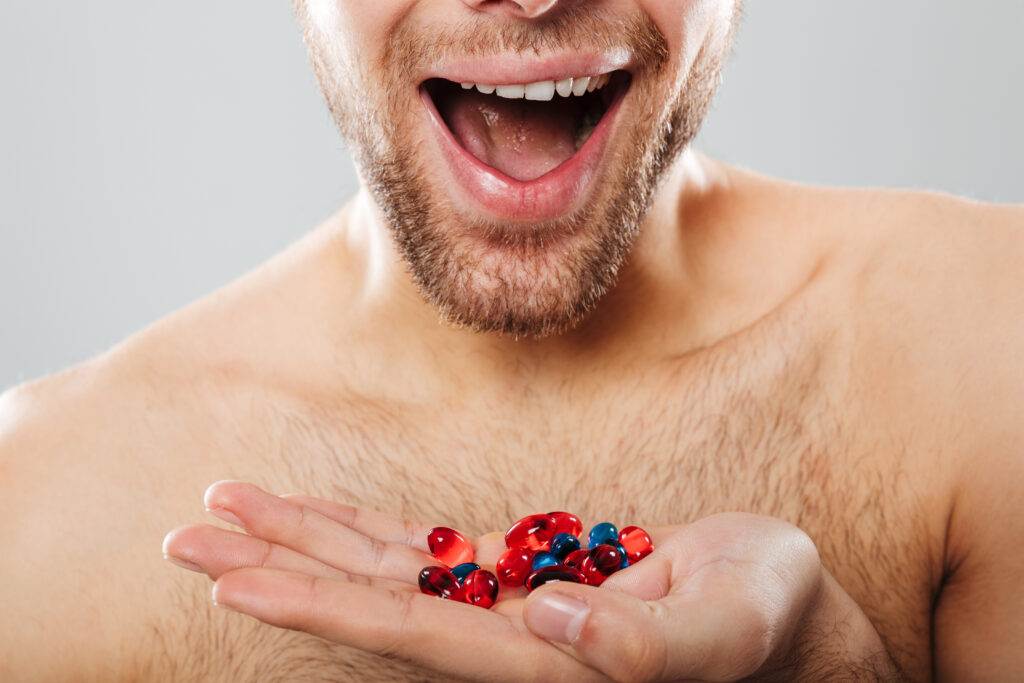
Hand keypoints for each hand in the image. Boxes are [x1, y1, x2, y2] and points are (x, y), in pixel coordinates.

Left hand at [164, 482, 896, 680]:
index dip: (326, 610)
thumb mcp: (731, 626)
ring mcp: (502, 608)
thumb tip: (549, 619)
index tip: (240, 583)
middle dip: (278, 571)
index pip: (414, 637)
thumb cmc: (769, 623)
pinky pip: (424, 550)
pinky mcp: (515, 574)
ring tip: (224, 508)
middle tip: (187, 536)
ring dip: (302, 540)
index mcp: (545, 666)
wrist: (778, 617)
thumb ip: (645, 641)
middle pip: (369, 608)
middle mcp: (503, 645)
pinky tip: (311, 516)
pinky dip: (363, 529)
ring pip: (382, 573)